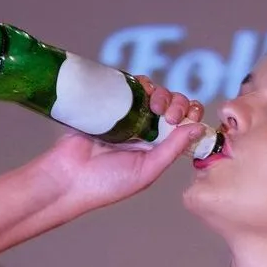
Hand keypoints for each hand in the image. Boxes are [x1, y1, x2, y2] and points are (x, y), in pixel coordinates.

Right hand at [34, 79, 207, 211]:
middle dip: (178, 103)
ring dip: (162, 92)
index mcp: (157, 150)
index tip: (185, 122)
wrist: (68, 176)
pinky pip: (130, 85)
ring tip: (153, 105)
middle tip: (168, 116)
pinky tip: (142, 89)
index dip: (190, 118)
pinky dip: (141, 82)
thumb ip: (172, 150)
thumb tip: (198, 129)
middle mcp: (145, 131)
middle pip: (173, 104)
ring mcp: (128, 116)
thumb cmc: (106, 184)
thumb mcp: (146, 172)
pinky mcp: (110, 102)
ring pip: (155, 92)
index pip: (184, 126)